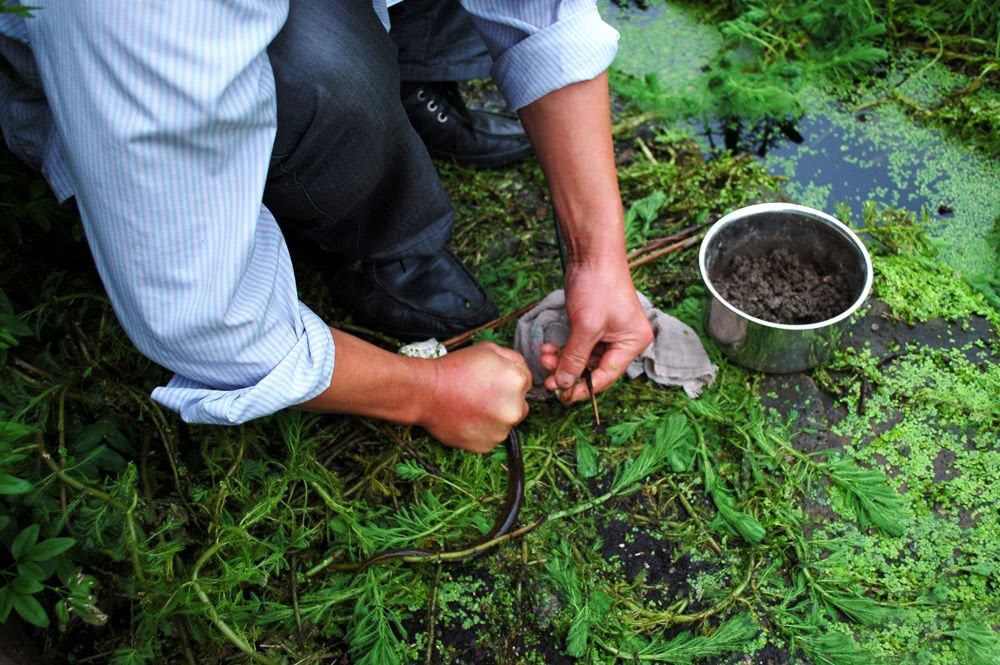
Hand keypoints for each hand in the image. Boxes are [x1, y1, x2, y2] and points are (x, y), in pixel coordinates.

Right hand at [418, 343, 531, 452]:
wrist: (425, 392)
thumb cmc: (454, 368)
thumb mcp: (488, 350)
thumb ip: (513, 359)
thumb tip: (522, 370)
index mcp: (517, 382)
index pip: (526, 383)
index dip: (508, 381)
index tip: (492, 381)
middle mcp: (514, 409)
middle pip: (519, 407)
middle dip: (505, 401)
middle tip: (481, 395)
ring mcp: (500, 430)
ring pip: (504, 424)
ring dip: (494, 417)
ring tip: (471, 406)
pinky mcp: (486, 446)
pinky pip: (490, 438)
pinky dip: (482, 431)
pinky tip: (467, 419)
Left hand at [539, 261, 652, 403]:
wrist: (591, 254)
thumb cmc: (598, 286)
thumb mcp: (586, 327)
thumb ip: (575, 358)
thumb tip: (565, 384)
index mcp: (632, 342)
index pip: (607, 375)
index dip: (584, 388)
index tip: (563, 395)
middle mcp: (624, 340)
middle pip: (594, 368)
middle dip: (569, 371)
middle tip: (548, 378)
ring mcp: (608, 332)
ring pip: (583, 357)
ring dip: (562, 359)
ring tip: (544, 356)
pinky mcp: (593, 324)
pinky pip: (578, 344)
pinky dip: (563, 348)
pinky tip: (548, 347)